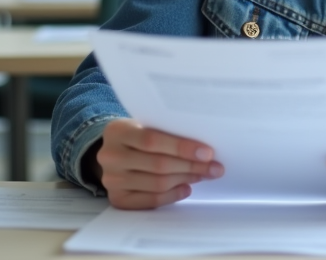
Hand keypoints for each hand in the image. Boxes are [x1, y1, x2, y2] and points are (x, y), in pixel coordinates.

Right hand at [91, 118, 224, 208]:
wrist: (112, 152)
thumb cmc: (136, 135)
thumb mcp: (145, 125)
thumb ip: (167, 132)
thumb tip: (203, 149)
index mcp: (117, 131)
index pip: (152, 140)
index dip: (182, 147)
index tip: (207, 152)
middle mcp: (110, 156)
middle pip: (158, 164)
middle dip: (191, 166)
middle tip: (214, 167)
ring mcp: (112, 180)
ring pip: (158, 183)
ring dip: (185, 180)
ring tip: (202, 175)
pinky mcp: (118, 199)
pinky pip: (151, 200)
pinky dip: (172, 195)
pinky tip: (186, 188)